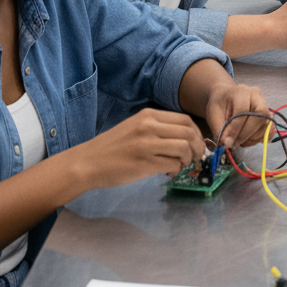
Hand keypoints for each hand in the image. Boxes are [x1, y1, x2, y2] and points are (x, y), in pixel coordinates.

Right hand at [80, 108, 204, 188]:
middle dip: (198, 147)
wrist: (88, 162)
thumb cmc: (113, 147)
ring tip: (181, 165)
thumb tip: (183, 138)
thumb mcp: (136, 127)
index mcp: (149, 115)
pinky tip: (168, 172)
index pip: (185, 120)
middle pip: (188, 132)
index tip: (197, 144)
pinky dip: (176, 169)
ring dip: (188, 159)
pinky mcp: (144, 163)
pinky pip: (172, 164)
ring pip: (183, 148)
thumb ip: (157, 128)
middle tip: (196, 157)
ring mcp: (147, 144)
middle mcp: (149, 126)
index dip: (197, 133)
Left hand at [204, 83, 271, 147]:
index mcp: (241, 91)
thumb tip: (227, 144)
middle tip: (233, 144)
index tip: (226, 142)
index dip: (235, 128)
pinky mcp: (268, 117)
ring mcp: (265, 106)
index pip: (242, 110)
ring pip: (264, 126)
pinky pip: (268, 132)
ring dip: (250, 139)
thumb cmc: (219, 106)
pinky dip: (257, 140)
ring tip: (237, 141)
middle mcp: (257, 96)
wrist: (226, 100)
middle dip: (245, 135)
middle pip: (259, 117)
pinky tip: (246, 140)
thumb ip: (219, 129)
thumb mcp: (213, 115)